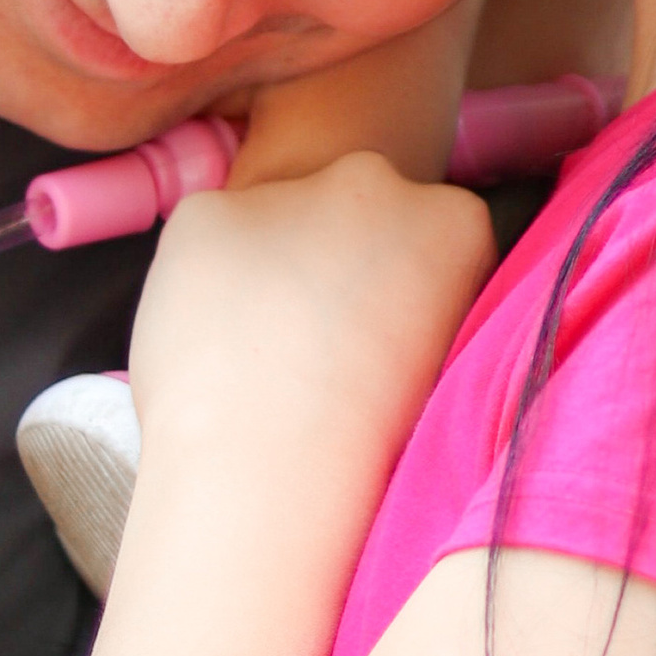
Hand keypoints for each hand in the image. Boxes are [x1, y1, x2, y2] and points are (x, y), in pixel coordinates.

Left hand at [129, 155, 496, 484]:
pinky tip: (210, 343)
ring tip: (255, 353)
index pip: (424, 224)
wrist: (273, 474)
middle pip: (349, 203)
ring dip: (262, 268)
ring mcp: (289, 191)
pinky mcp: (209, 211)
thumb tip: (379, 294)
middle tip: (311, 340)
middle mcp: (376, 181)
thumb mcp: (446, 352)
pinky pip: (204, 239)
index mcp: (454, 219)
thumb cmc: (375, 447)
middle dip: (329, 252)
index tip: (378, 330)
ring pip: (270, 221)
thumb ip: (420, 294)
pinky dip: (200, 281)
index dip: (394, 280)